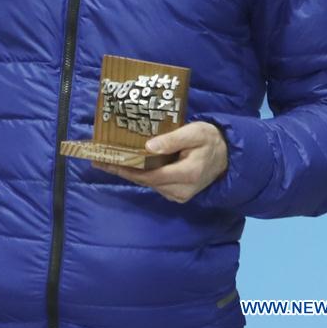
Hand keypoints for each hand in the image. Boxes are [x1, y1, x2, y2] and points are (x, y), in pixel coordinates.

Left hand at [92, 121, 227, 202]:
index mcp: (186, 174)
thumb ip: (173, 140)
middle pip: (145, 181)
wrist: (227, 156)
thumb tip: (148, 147)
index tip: (108, 160)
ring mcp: (179, 195)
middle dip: (122, 170)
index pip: (150, 175)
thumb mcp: (194, 133)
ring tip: (109, 159)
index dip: (128, 169)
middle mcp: (181, 190)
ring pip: (148, 183)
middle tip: (99, 160)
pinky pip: (154, 183)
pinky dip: (140, 173)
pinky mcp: (177, 193)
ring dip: (129, 172)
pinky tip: (128, 163)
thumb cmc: (210, 140)